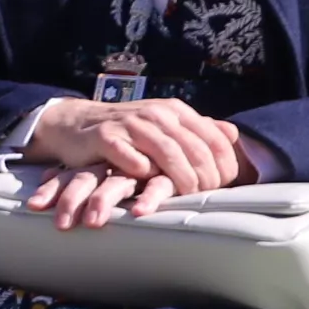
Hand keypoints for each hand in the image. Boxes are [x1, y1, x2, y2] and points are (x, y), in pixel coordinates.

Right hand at [19, 94, 255, 228]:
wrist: (76, 123)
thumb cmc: (125, 133)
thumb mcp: (163, 126)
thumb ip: (195, 130)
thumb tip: (232, 135)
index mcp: (175, 111)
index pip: (213, 137)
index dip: (225, 164)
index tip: (226, 186)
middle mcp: (156, 114)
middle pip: (193, 147)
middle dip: (205, 176)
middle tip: (206, 197)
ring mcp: (130, 124)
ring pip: (167, 152)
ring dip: (180, 178)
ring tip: (185, 197)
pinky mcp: (105, 137)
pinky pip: (130, 158)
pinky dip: (143, 172)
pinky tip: (147, 183)